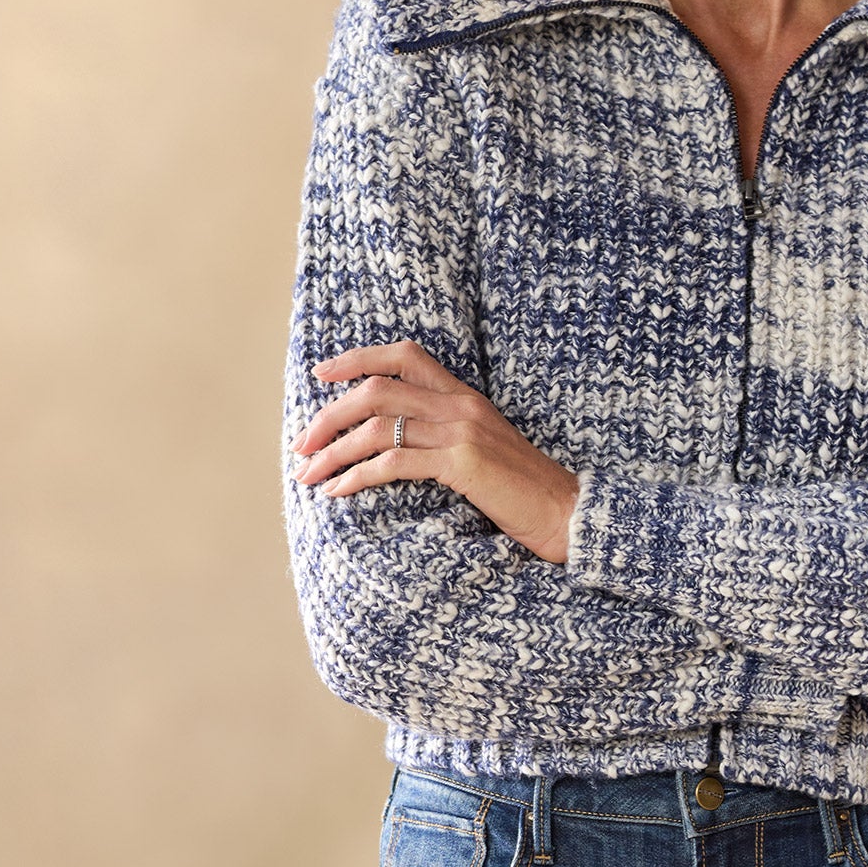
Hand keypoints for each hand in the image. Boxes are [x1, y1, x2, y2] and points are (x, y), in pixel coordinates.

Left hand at [290, 341, 581, 563]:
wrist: (565, 511)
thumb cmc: (521, 489)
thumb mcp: (482, 449)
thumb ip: (444, 435)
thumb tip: (391, 442)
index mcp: (464, 396)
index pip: (406, 355)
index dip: (358, 358)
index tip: (321, 374)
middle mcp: (460, 405)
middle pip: (377, 389)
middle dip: (329, 416)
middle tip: (302, 445)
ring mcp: (462, 432)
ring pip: (378, 426)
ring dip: (334, 451)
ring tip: (309, 475)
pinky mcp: (463, 463)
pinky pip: (395, 462)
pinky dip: (357, 476)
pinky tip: (338, 491)